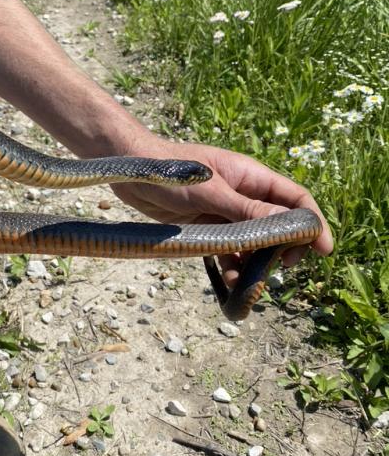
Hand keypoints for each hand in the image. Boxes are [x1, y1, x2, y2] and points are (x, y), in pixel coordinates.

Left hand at [110, 136, 332, 286]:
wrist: (132, 171)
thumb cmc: (170, 171)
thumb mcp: (210, 192)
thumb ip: (246, 209)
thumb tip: (288, 223)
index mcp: (250, 176)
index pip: (295, 198)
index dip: (312, 222)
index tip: (323, 249)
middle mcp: (243, 193)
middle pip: (278, 223)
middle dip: (284, 247)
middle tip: (281, 268)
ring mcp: (225, 210)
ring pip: (253, 240)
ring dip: (257, 261)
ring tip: (253, 284)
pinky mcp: (207, 224)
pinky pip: (229, 247)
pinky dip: (234, 264)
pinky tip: (232, 281)